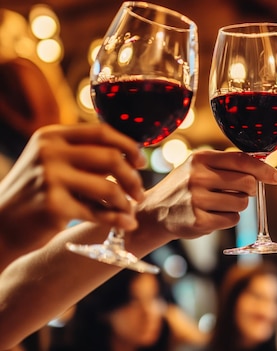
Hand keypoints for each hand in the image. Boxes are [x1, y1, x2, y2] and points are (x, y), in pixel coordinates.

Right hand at [0, 123, 144, 258]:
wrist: (0, 224)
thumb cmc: (36, 193)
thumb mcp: (53, 162)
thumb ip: (84, 155)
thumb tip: (131, 156)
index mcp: (52, 136)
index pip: (102, 132)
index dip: (129, 146)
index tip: (141, 162)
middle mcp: (49, 152)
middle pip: (110, 158)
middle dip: (132, 177)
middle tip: (140, 192)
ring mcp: (50, 178)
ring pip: (108, 187)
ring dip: (125, 201)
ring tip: (130, 210)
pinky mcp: (53, 206)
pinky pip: (98, 212)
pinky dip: (117, 219)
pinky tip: (127, 223)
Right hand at [134, 150, 276, 243]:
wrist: (154, 212)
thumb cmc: (185, 187)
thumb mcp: (199, 167)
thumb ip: (227, 165)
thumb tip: (264, 167)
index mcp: (200, 159)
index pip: (241, 160)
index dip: (263, 169)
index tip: (276, 178)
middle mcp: (198, 177)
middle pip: (247, 184)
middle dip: (249, 191)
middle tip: (239, 193)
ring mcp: (197, 200)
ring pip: (241, 204)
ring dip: (237, 206)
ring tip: (218, 204)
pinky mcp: (199, 221)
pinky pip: (232, 220)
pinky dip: (228, 219)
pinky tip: (212, 215)